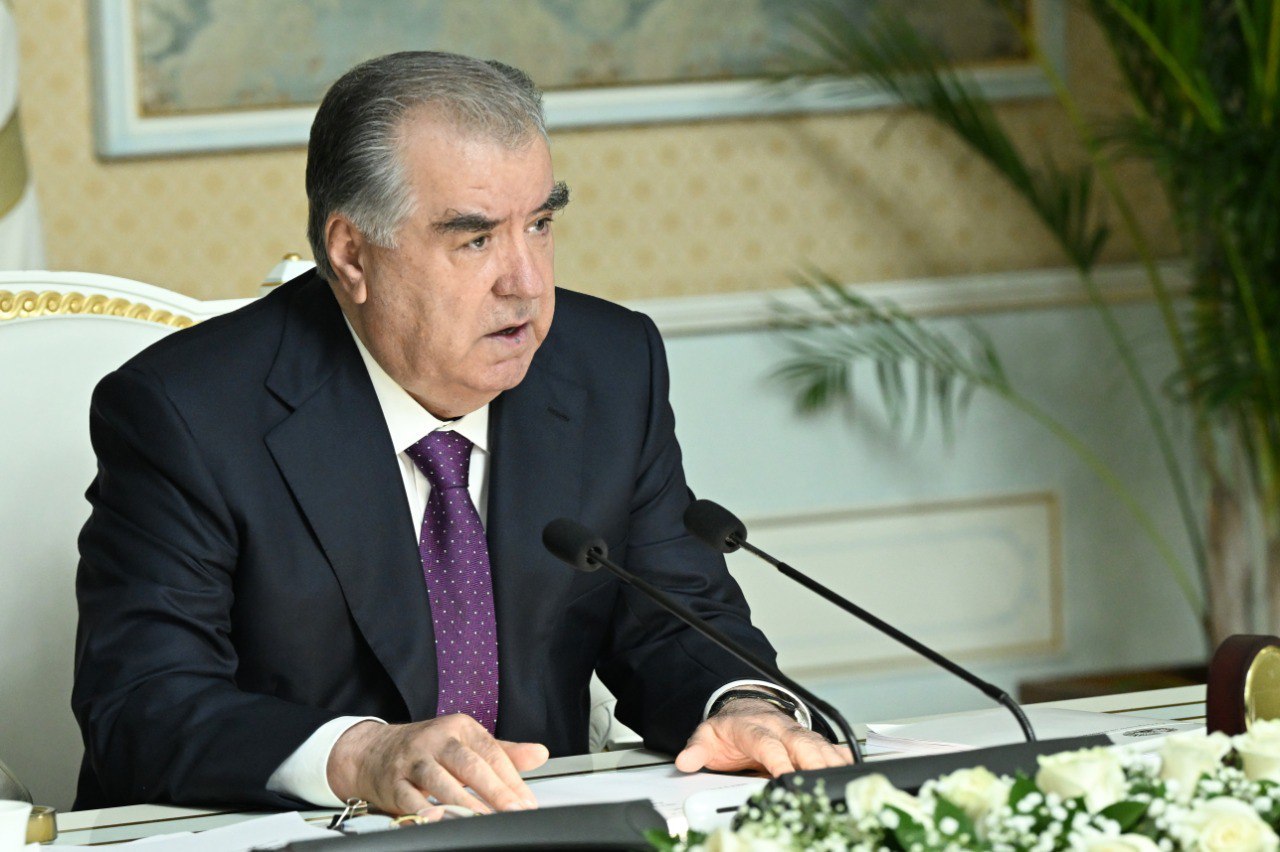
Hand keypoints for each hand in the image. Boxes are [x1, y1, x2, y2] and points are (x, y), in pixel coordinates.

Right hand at [327, 715, 548, 815]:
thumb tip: (540, 753)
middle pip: (469, 765)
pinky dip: (423, 811)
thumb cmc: (428, 750)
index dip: (511, 779)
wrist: (373, 751)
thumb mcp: (466, 744)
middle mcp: (436, 740)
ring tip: (484, 820)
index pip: (491, 753)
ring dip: (464, 803)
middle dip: (494, 790)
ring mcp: (413, 760)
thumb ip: (503, 752)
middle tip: (513, 811)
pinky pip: (410, 798)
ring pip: (441, 781)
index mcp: (459, 728)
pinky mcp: (393, 781)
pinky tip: (437, 820)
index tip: (527, 802)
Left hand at [674, 697, 850, 776]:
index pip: (765, 742)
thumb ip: (696, 749)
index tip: (784, 775)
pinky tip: (851, 768)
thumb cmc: (728, 729)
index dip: (776, 758)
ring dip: (829, 760)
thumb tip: (685, 761)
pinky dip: (840, 756)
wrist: (741, 709)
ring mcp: (794, 731)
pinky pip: (827, 745)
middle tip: (820, 780)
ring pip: (816, 743)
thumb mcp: (706, 737)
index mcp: (751, 726)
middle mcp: (777, 726)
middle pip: (798, 741)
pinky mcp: (807, 739)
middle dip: (811, 760)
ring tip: (841, 778)